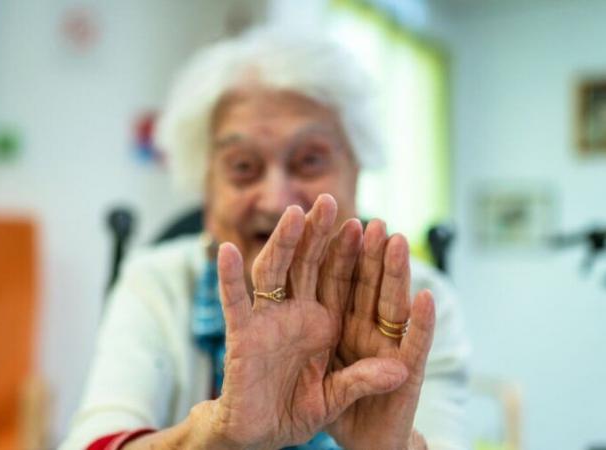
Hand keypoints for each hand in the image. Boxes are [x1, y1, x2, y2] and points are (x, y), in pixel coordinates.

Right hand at [209, 195, 408, 448]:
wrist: (261, 436)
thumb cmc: (298, 411)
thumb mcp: (337, 396)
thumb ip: (363, 380)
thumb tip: (401, 371)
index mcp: (323, 323)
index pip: (339, 279)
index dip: (351, 252)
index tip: (368, 224)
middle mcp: (295, 314)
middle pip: (307, 264)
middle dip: (318, 234)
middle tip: (329, 200)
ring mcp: (267, 321)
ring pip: (274, 272)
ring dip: (283, 242)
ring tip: (295, 213)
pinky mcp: (242, 335)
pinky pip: (234, 302)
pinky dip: (228, 278)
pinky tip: (227, 251)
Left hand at [320, 218, 435, 449]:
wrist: (352, 445)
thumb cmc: (320, 407)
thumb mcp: (309, 371)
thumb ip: (303, 331)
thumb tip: (304, 313)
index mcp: (326, 325)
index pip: (332, 280)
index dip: (335, 251)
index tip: (338, 220)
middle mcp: (357, 332)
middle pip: (360, 283)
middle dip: (364, 251)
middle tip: (370, 219)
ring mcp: (383, 352)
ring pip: (389, 305)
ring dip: (394, 274)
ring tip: (397, 241)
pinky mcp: (405, 380)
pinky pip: (414, 349)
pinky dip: (421, 327)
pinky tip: (424, 301)